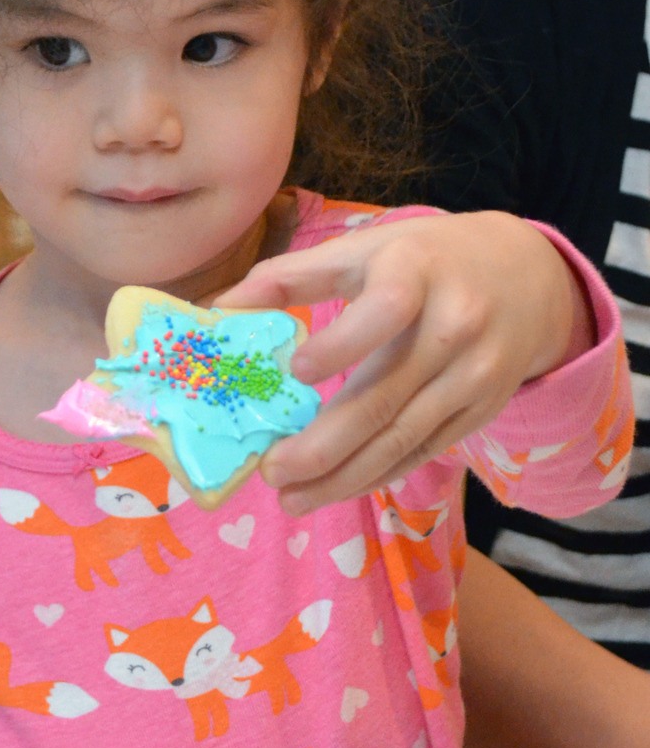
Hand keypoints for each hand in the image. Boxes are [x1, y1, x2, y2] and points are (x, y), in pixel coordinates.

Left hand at [215, 210, 593, 512]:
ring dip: (343, 477)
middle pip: (386, 396)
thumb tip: (219, 307)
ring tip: (291, 498)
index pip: (385, 309)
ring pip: (403, 438)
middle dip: (324, 443)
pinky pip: (423, 452)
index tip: (296, 370)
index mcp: (418, 273)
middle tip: (271, 471)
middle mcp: (454, 326)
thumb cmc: (425, 260)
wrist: (529, 279)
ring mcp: (474, 375)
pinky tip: (335, 489)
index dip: (343, 343)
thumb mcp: (366, 249)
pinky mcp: (481, 410)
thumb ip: (292, 275)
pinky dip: (376, 476)